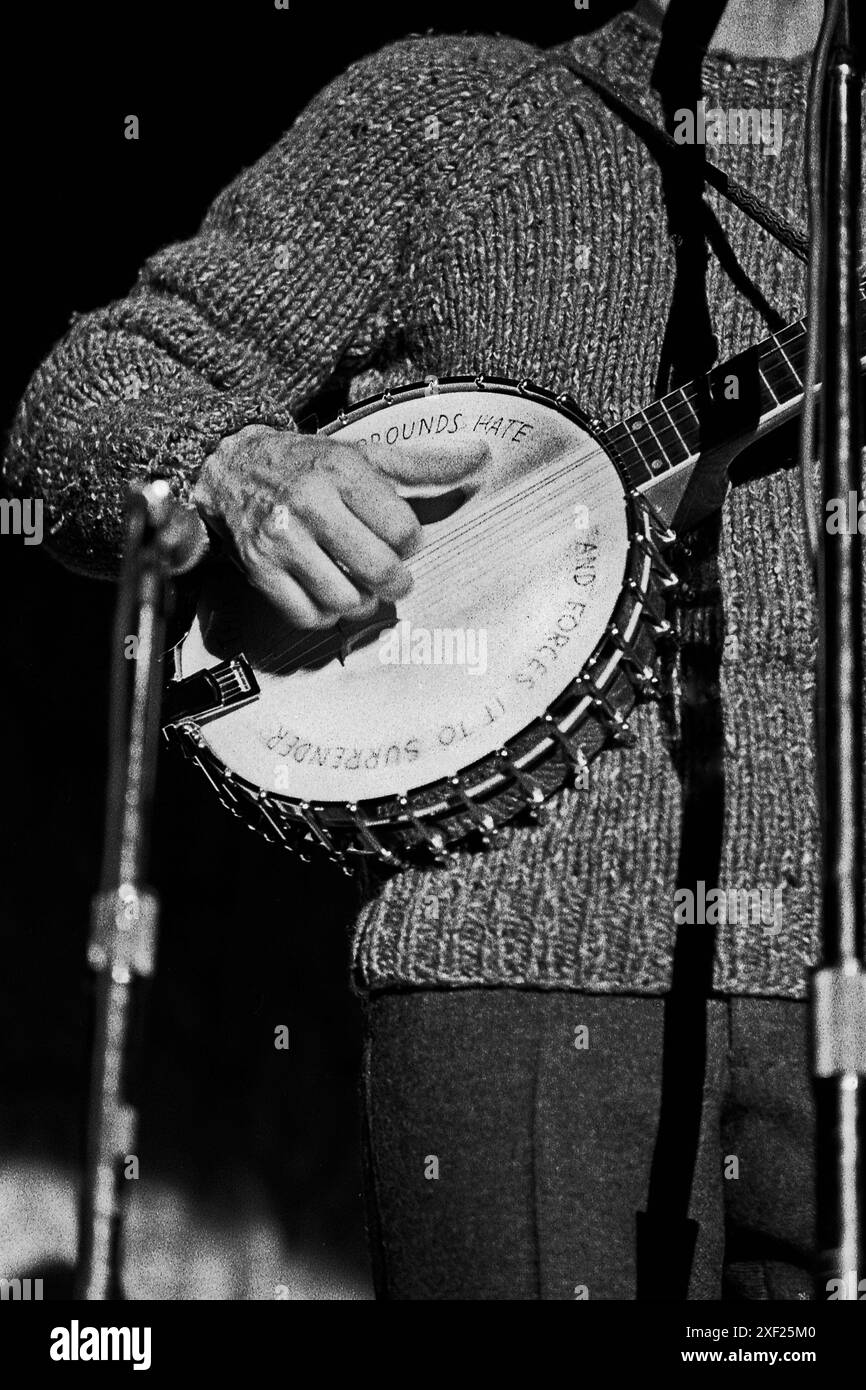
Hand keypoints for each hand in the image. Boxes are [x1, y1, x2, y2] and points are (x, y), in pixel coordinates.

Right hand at [192, 425, 488, 628]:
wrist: (233, 467)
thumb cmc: (307, 463)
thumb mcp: (365, 454)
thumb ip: (424, 465)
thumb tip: (479, 458)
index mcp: (342, 471)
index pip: (402, 531)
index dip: (411, 543)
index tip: (401, 540)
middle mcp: (309, 504)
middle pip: (378, 570)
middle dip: (395, 582)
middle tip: (393, 577)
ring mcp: (281, 540)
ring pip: (345, 599)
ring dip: (362, 601)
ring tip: (360, 584)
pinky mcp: (260, 570)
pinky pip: (308, 615)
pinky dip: (326, 614)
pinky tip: (329, 593)